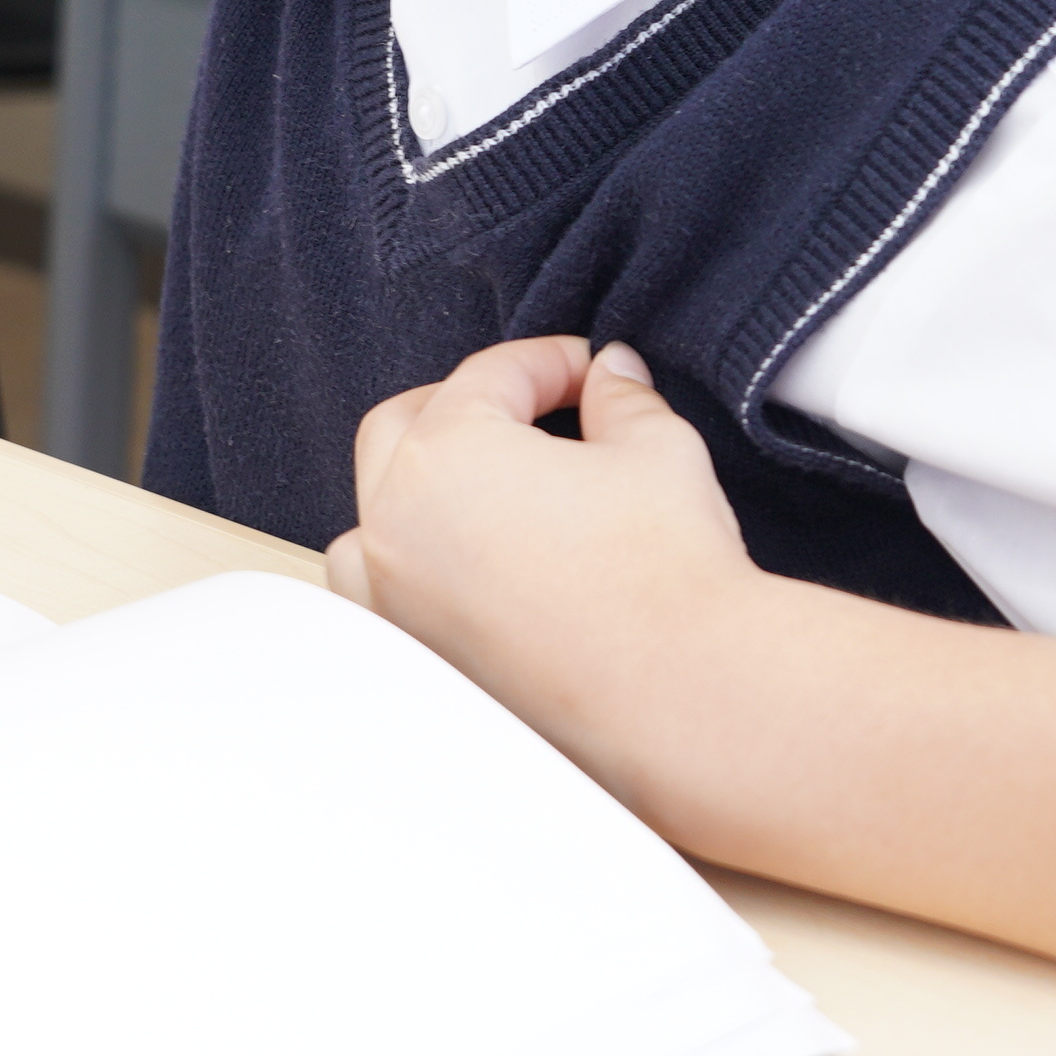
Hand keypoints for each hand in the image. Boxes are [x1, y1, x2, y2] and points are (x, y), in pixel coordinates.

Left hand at [323, 336, 769, 776]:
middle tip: (537, 409)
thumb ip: (620, 398)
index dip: (550, 362)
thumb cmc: (665, 569)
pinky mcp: (415, 660)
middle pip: (403, 428)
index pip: (489, 377)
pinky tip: (464, 565)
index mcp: (446, 453)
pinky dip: (407, 567)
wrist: (681, 693)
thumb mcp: (656, 448)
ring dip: (417, 486)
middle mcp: (397, 523)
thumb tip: (611, 372)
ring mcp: (393, 600)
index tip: (592, 372)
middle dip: (468, 405)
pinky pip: (380, 597)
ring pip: (373, 516)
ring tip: (488, 484)